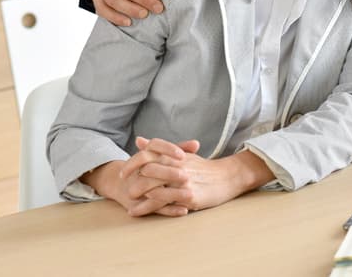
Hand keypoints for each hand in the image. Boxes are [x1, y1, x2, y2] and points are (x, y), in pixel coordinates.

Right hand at [82, 137, 198, 216]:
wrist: (125, 185)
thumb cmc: (152, 168)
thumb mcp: (164, 156)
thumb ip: (181, 149)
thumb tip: (196, 144)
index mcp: (145, 154)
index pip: (154, 145)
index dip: (168, 149)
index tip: (183, 155)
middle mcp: (139, 170)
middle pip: (151, 169)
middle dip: (169, 173)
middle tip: (187, 176)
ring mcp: (137, 188)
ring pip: (153, 191)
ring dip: (172, 193)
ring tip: (190, 194)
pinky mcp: (140, 205)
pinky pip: (154, 208)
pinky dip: (170, 210)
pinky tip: (184, 210)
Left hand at [130, 137, 275, 211]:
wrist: (228, 177)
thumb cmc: (204, 168)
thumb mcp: (183, 154)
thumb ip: (160, 148)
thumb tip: (140, 141)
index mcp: (176, 154)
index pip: (148, 153)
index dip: (132, 162)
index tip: (123, 172)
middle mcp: (178, 165)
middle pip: (147, 168)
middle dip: (132, 178)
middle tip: (123, 186)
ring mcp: (183, 180)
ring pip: (153, 184)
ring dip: (138, 192)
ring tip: (129, 200)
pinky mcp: (188, 195)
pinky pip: (163, 200)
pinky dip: (147, 206)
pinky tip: (137, 210)